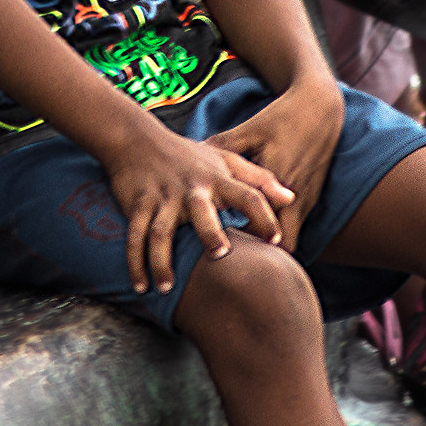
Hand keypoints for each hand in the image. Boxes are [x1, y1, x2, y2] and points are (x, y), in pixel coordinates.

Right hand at [104, 130, 294, 295]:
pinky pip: (134, 235)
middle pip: (201, 210)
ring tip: (166, 287)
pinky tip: (140, 286)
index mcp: (217, 179)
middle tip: (219, 254)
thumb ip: (259, 180)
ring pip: (160, 231)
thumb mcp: (226, 159)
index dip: (264, 214)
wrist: (137, 138)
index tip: (276, 240)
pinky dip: (135, 262)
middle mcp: (191, 189)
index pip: (247, 194)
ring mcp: (163, 198)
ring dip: (161, 260)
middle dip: (209, 232)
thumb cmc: (188, 155)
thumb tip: (291, 199)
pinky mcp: (138, 204)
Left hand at [207, 79, 344, 250]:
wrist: (321, 107)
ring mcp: (308, 200)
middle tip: (236, 252)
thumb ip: (222, 146)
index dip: (242, 241)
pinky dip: (280, 230)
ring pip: (292, 239)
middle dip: (262, 253)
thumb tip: (191, 155)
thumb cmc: (282, 117)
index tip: (219, 245)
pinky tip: (260, 226)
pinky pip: (296, 226)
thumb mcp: (250, 129)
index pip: (261, 229)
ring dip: (272, 243)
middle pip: (283, 245)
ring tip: (246, 244)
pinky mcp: (313, 197)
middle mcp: (296, 198)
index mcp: (277, 183)